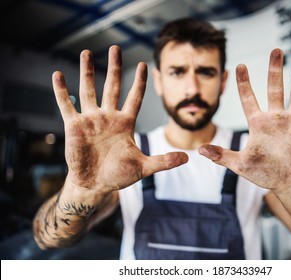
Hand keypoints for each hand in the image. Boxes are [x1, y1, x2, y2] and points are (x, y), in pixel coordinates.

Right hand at [53, 46, 187, 193]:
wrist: (95, 185)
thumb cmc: (118, 175)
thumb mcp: (143, 167)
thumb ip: (164, 161)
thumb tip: (188, 157)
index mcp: (126, 123)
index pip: (135, 97)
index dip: (140, 82)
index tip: (144, 64)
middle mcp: (109, 117)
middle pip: (113, 87)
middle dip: (114, 68)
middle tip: (115, 48)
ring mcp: (91, 120)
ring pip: (89, 90)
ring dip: (87, 72)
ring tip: (85, 53)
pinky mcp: (74, 126)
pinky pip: (67, 105)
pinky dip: (61, 91)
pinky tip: (57, 75)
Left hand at [199, 48, 290, 190]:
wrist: (288, 183)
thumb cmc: (264, 173)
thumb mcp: (240, 164)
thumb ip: (221, 156)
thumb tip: (199, 149)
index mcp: (258, 123)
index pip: (248, 98)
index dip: (244, 83)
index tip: (240, 66)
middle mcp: (275, 118)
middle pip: (274, 88)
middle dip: (275, 69)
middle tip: (276, 50)